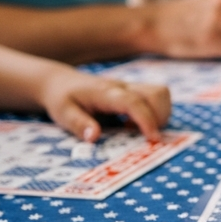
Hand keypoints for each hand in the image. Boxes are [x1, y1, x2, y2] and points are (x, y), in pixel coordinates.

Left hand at [39, 68, 170, 141]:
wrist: (59, 81)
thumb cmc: (61, 98)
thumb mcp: (63, 113)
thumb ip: (79, 125)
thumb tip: (94, 137)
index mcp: (105, 93)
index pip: (133, 102)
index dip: (146, 120)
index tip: (153, 139)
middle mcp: (122, 86)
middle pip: (156, 93)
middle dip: (160, 117)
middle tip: (146, 138)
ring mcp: (129, 87)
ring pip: (160, 92)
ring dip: (161, 113)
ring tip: (141, 130)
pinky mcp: (133, 90)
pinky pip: (156, 96)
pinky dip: (156, 112)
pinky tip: (134, 124)